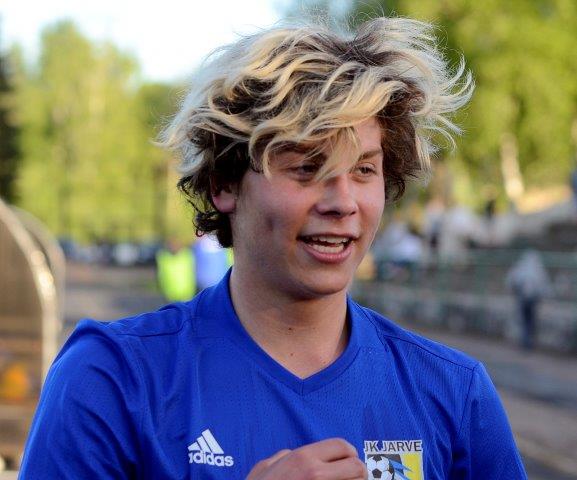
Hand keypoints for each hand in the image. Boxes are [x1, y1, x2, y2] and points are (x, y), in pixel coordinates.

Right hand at [246, 438, 366, 479]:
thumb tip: (289, 454)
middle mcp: (316, 473)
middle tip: (351, 477)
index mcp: (302, 458)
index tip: (347, 461)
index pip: (342, 446)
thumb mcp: (264, 468)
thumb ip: (281, 457)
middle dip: (357, 472)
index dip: (349, 453)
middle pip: (357, 466)